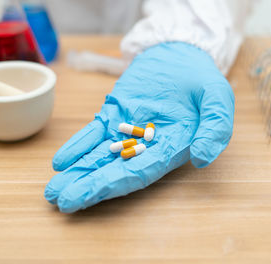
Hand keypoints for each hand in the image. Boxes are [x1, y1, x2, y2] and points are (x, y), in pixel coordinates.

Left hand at [45, 42, 234, 212]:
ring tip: (53, 190)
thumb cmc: (202, 80)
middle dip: (87, 186)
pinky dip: (78, 146)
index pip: (138, 172)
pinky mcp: (114, 113)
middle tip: (59, 201)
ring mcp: (126, 130)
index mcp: (171, 148)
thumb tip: (201, 157)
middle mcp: (146, 146)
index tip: (86, 197)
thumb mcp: (218, 98)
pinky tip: (60, 161)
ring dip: (77, 172)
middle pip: (113, 170)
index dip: (112, 185)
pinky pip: (94, 132)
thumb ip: (214, 128)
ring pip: (99, 155)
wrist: (182, 55)